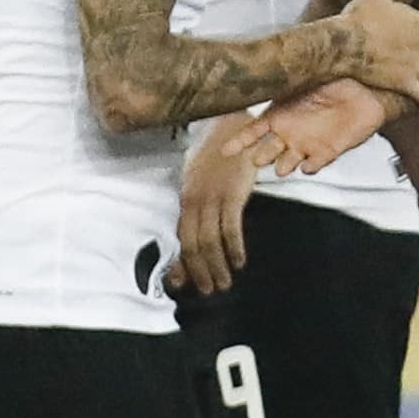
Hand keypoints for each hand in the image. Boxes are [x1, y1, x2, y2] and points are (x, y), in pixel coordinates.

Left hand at [176, 115, 263, 291]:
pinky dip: (234, 248)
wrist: (232, 126)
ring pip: (209, 241)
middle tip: (208, 291)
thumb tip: (194, 229)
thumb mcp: (200, 183)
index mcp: (185, 199)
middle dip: (199, 272)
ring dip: (216, 266)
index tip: (182, 285)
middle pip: (192, 245)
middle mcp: (194, 201)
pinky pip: (230, 227)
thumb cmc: (217, 157)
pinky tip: (239, 261)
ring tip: (224, 283)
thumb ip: (196, 210)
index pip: (179, 238)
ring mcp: (212, 197)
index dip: (181, 263)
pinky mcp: (232, 193)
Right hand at [246, 78, 387, 175]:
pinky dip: (309, 166)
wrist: (368, 88)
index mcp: (280, 112)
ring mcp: (307, 143)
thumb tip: (268, 65)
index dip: (239, 141)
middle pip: (266, 151)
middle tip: (259, 159)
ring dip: (283, 166)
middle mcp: (289, 131)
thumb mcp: (307, 73)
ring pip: (286, 162)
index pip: (253, 130)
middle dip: (262, 157)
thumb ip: (288, 78)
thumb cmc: (337, 77)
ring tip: (281, 167)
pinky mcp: (327, 151)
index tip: (226, 150)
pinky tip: (306, 165)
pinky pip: (314, 164)